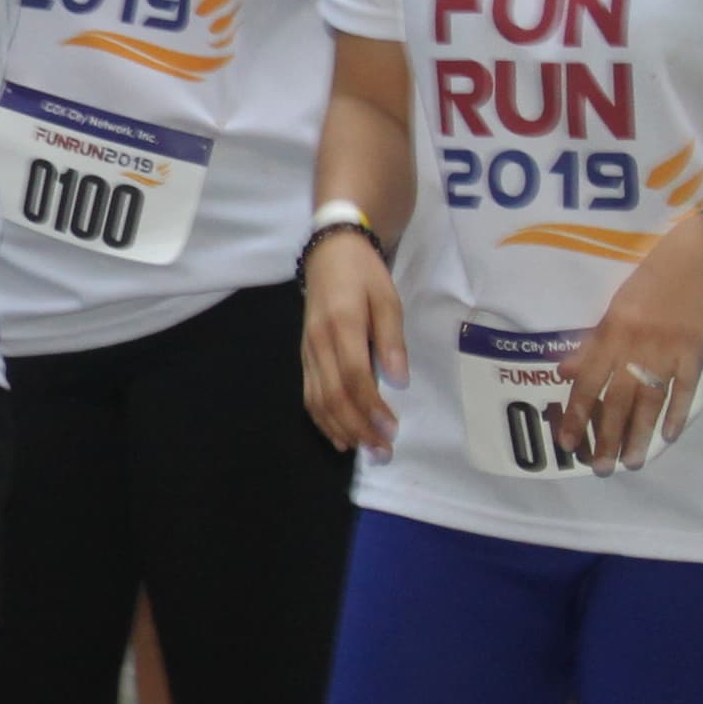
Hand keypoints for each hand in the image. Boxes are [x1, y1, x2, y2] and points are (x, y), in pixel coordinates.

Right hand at [298, 228, 403, 459]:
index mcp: (341, 326)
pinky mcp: (304, 355)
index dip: (371, 406)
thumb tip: (399, 380)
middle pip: (333, 395)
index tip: (391, 429)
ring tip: (364, 449)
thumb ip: (391, 339)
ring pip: (317, 399)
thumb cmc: (364, 275)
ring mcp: (307, 351)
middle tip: (382, 450)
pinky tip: (339, 435)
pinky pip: (309, 394)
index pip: (354, 376)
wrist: (329, 253)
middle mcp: (318, 343)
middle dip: (358, 427)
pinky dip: (322, 419)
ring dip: (340, 428)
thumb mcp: (387, 298)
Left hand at [556, 214, 702, 473]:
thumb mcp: (615, 306)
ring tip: (632, 462)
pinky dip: (677, 413)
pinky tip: (668, 436)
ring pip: (649, 401)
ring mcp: (668, 350)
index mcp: (611, 332)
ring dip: (639, 434)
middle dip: (607, 437)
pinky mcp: (696, 352)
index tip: (567, 443)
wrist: (700, 257)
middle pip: (617, 399)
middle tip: (600, 467)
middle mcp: (635, 346)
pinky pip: (685, 389)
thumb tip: (564, 373)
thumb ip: (591, 343)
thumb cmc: (652, 279)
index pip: (587, 382)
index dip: (576, 414)